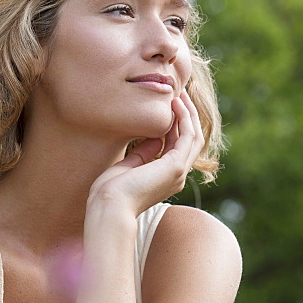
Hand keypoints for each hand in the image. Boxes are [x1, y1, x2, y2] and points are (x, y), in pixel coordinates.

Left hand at [87, 91, 203, 216]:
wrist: (109, 207)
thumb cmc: (110, 192)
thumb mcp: (127, 167)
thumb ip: (143, 153)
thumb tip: (155, 138)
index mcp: (166, 178)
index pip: (178, 147)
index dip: (176, 125)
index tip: (168, 106)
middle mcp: (177, 176)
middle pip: (191, 141)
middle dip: (187, 116)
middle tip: (180, 95)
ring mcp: (178, 172)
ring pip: (194, 136)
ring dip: (188, 114)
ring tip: (179, 94)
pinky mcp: (175, 167)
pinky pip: (187, 136)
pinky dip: (184, 118)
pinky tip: (176, 104)